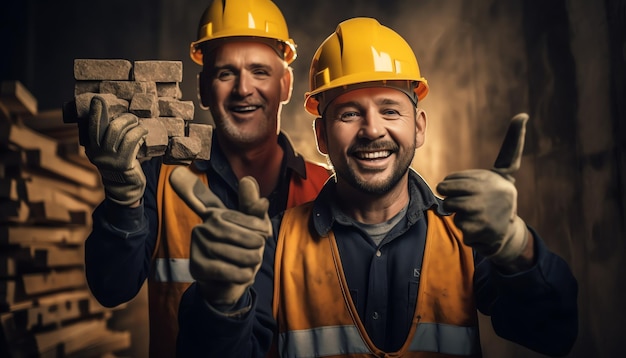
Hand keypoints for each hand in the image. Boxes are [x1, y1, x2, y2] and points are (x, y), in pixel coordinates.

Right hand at [84, 96, 146, 205]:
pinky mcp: (123, 163)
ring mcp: (110, 159)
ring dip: (133, 124)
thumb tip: (114, 117)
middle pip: (110, 127)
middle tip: (132, 117)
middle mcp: (98, 153)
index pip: (92, 126)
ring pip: (122, 132)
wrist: (124, 189)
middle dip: (124, 118)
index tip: (98, 99)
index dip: (96, 112)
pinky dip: (139, 133)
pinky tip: (144, 132)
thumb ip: (107, 139)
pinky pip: (132, 142)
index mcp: (92, 148)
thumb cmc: (119, 165)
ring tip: (139, 124)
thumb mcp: (108, 152)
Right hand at [169, 167, 271, 306]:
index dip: (254, 223)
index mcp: (216, 213)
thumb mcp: (255, 228)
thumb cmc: (243, 250)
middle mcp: (202, 226)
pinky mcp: (197, 266)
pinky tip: (245, 274)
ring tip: (252, 262)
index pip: (236, 211)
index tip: (261, 231)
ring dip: (249, 260)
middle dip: (253, 242)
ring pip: (231, 252)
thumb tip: (248, 180)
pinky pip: (224, 270)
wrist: (231, 284)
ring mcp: (197, 247)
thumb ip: (253, 207)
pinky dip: (241, 274)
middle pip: (233, 231)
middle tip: (259, 249)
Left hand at [436, 113, 530, 266]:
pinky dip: (464, 229)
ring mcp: (489, 214)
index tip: (456, 188)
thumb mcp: (505, 171)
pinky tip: (479, 228)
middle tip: (464, 202)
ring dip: (457, 214)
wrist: (508, 233)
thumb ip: (512, 145)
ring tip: (474, 214)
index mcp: (499, 178)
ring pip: (452, 210)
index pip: (452, 181)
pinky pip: (459, 227)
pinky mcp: (483, 231)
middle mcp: (496, 195)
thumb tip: (523, 115)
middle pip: (448, 195)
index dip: (449, 186)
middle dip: (450, 199)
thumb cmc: (499, 197)